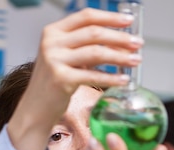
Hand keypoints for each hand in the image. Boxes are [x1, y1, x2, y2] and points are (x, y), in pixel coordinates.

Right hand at [8, 8, 143, 149]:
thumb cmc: (52, 83)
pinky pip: (93, 76)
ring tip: (136, 60)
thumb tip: (119, 41)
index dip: (110, 17)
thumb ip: (84, 46)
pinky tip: (124, 80)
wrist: (35, 109)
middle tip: (138, 43)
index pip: (85, 16)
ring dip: (120, 56)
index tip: (129, 21)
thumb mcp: (64, 57)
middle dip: (120, 37)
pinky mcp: (61, 79)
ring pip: (96, 52)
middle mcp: (52, 43)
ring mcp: (55, 60)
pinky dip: (111, 78)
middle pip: (94, 33)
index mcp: (53, 32)